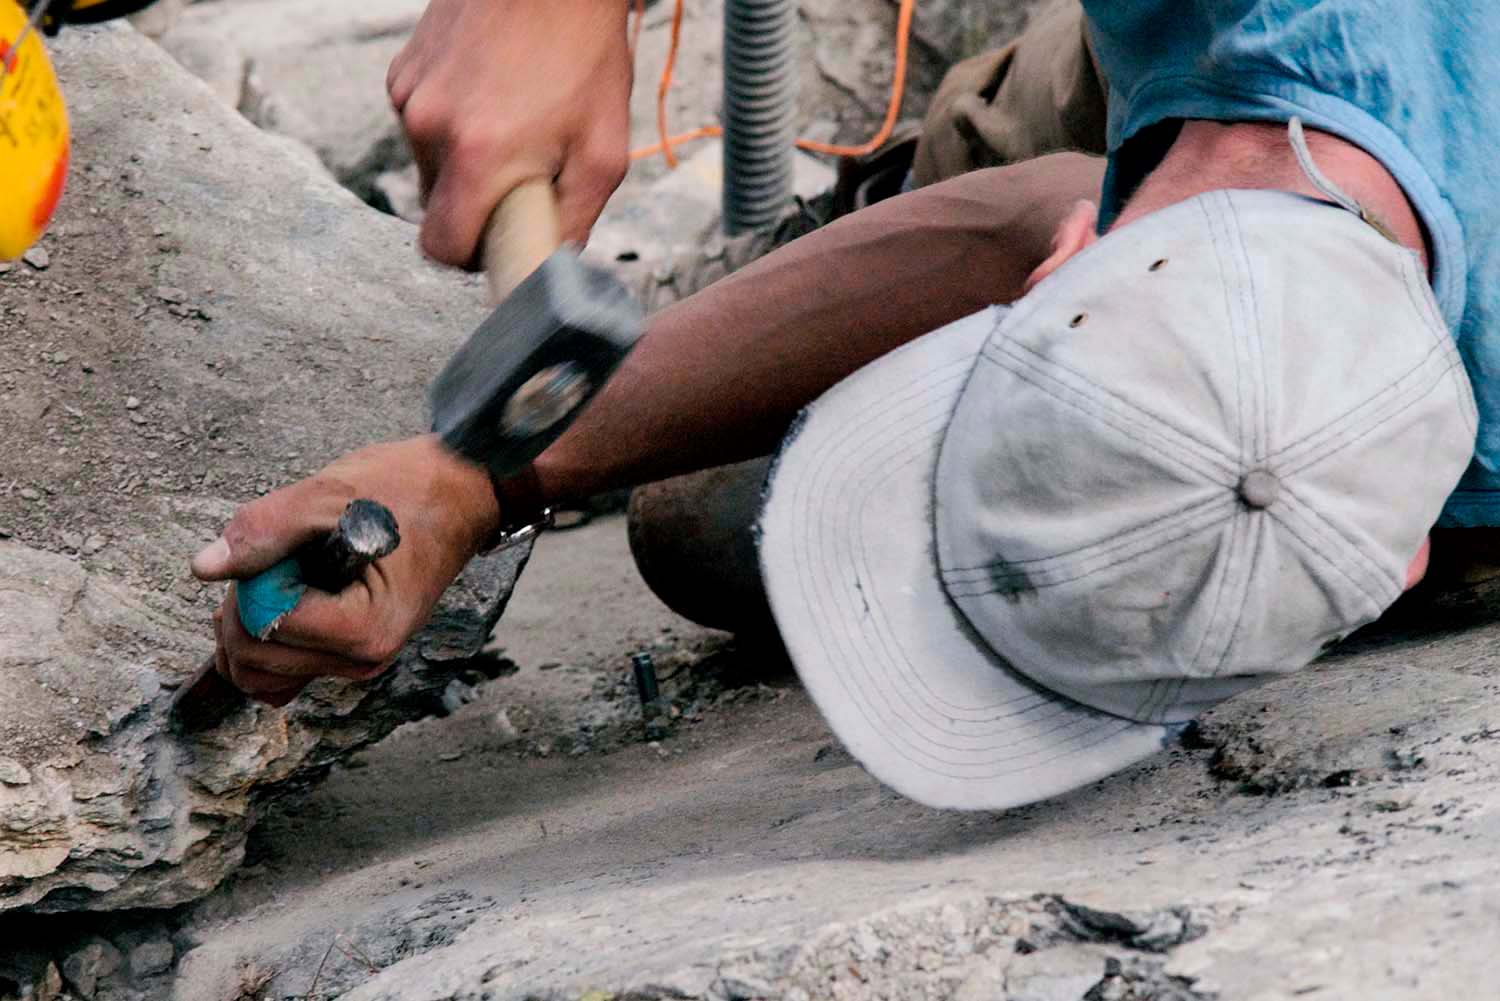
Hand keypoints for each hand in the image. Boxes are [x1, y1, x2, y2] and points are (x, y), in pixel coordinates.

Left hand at [190, 437, 498, 703]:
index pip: (263, 630)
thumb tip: (205, 566)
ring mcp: (357, 663)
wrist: (460, 494)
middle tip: (275, 558)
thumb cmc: (409, 490)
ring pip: (260, 674)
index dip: (252, 584)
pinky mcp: (350, 656)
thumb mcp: (332, 494)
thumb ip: (266, 529)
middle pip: (254, 662)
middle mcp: (363, 659)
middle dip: (244, 607)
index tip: (282, 548)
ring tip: (282, 576)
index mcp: (364, 627)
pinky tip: (279, 601)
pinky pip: (282, 674)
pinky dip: (265, 645)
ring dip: (251, 626)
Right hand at [387, 0, 632, 266]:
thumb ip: (577, 219)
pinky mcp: (403, 70)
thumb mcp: (604, 151)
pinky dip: (456, 124)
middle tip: (524, 177)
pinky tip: (494, 93)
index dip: (472, 257)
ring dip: (467, 163)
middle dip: (476, 209)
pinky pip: (425, 124)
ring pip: (430, 165)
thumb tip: (553, 261)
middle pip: (436, 209)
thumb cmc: (586, 56)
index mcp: (476, 157)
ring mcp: (409, 96)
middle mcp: (428, 128)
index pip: (441, 248)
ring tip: (515, 123)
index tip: (503, 240)